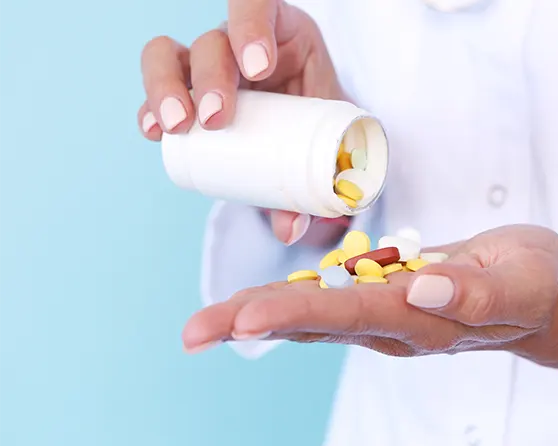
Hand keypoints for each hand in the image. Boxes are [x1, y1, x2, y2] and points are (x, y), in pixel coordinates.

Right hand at [138, 0, 347, 245]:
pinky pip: (158, 89)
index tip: (259, 69)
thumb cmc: (322, 125)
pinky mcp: (186, 89)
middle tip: (218, 119)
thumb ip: (312, 183)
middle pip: (212, 40)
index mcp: (284, 33)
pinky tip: (152, 131)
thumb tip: (290, 230)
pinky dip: (150, 107)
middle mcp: (240, 42)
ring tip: (176, 127)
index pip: (259, 7)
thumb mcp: (326, 143)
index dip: (252, 28)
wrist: (311, 132)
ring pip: (171, 54)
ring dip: (167, 88)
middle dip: (210, 77)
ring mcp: (207, 64)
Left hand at [181, 225, 557, 356]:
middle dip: (254, 323)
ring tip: (206, 325)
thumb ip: (478, 292)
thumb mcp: (525, 282)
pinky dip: (287, 299)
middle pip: (317, 323)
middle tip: (195, 333)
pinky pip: (328, 301)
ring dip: (258, 315)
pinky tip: (250, 304)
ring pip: (314, 315)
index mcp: (425, 320)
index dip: (297, 315)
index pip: (352, 317)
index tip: (245, 320)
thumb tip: (422, 288)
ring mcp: (386, 315)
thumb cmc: (535, 282)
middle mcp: (396, 325)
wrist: (540, 292)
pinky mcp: (384, 297)